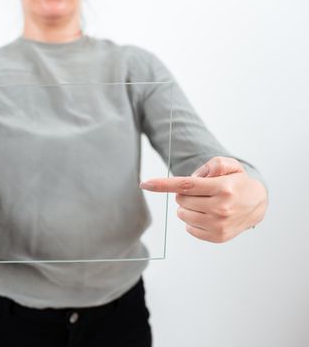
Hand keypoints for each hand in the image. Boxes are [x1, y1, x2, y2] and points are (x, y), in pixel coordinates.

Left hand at [140, 157, 267, 242]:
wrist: (257, 203)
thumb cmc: (237, 182)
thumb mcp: (228, 165)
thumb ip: (209, 166)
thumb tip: (189, 180)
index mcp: (223, 188)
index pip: (186, 185)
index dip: (163, 184)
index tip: (145, 184)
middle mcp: (221, 208)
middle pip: (181, 200)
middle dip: (186, 194)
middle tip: (202, 192)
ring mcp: (219, 225)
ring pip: (182, 214)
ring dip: (188, 208)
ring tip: (206, 203)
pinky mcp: (218, 237)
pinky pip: (189, 229)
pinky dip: (193, 221)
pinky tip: (208, 215)